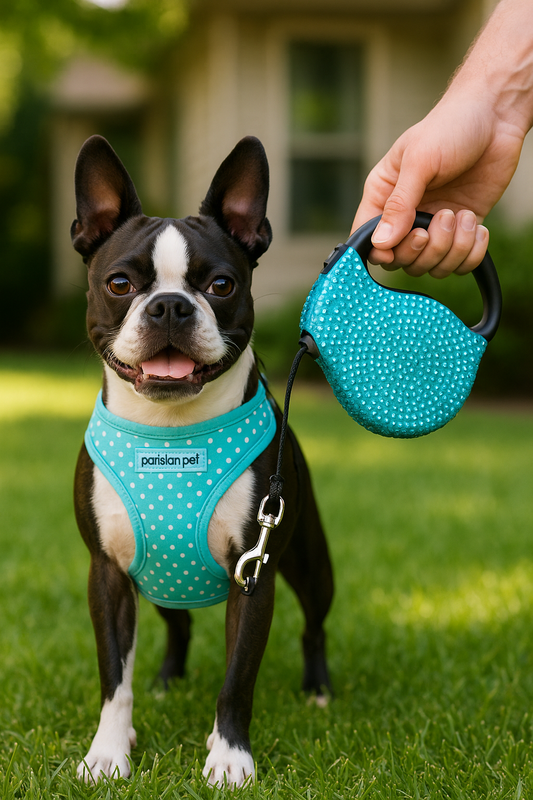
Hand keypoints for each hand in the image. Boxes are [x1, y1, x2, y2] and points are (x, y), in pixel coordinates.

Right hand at [352, 95, 524, 275]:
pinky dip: (471, 252)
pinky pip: (460, 263)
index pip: (367, 238)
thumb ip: (399, 204)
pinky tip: (476, 225)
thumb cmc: (451, 127)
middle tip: (441, 217)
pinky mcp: (462, 230)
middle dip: (423, 249)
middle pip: (401, 260)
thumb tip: (381, 242)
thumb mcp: (419, 161)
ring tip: (461, 215)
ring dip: (451, 248)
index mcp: (384, 195)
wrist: (497, 116)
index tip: (401, 244)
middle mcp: (406, 215)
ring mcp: (434, 225)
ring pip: (431, 266)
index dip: (382, 251)